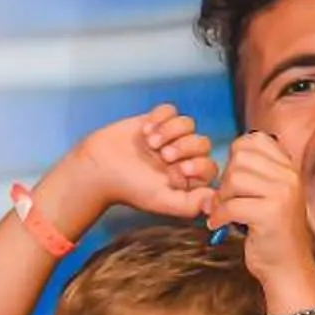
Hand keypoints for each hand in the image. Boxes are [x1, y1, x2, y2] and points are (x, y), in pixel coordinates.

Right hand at [45, 104, 216, 223]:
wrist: (98, 167)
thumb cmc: (128, 187)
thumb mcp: (161, 200)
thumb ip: (190, 204)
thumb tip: (216, 202)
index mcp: (186, 178)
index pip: (210, 166)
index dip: (199, 165)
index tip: (178, 170)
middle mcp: (181, 157)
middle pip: (202, 142)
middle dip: (184, 146)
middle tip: (162, 155)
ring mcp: (170, 137)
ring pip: (188, 123)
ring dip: (170, 131)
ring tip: (150, 142)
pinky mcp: (156, 120)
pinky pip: (171, 110)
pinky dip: (160, 117)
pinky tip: (145, 130)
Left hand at [211, 133, 314, 301]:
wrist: (288, 268)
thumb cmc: (272, 233)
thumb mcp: (270, 195)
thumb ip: (255, 173)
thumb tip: (228, 154)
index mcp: (289, 168)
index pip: (254, 140)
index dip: (235, 157)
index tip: (233, 181)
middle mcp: (290, 177)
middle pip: (240, 158)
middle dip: (224, 180)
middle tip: (224, 200)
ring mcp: (283, 195)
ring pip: (234, 179)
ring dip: (220, 198)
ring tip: (222, 213)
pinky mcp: (271, 214)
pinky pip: (231, 205)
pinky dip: (218, 216)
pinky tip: (218, 225)